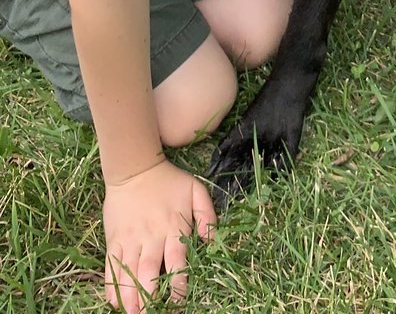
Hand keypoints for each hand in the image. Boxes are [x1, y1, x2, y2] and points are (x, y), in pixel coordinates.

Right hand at [102, 158, 215, 311]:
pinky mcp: (113, 239)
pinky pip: (110, 266)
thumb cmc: (169, 181)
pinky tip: (114, 302)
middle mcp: (150, 236)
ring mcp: (129, 239)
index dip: (177, 285)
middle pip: (148, 272)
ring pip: (127, 273)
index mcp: (173, 227)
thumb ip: (207, 215)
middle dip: (149, 298)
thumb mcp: (196, 190)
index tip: (179, 302)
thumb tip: (212, 242)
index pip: (176, 261)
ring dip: (130, 297)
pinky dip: (111, 286)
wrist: (134, 168)